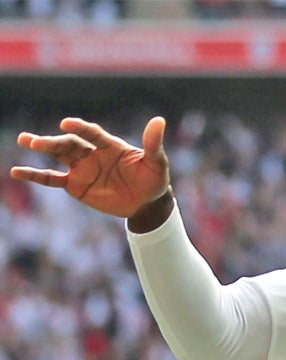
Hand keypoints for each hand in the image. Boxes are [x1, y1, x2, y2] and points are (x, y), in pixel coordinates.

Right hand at [10, 116, 169, 218]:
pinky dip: (35, 175)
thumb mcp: (156, 163)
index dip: (81, 128)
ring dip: (42, 147)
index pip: (92, 133)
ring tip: (25, 140)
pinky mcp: (75, 185)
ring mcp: (81, 168)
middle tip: (35, 140)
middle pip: (70, 144)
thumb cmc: (153, 180)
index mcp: (110, 145)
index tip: (67, 122)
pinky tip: (17, 171)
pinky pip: (52, 179)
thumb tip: (159, 120)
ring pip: (58, 156)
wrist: (147, 203)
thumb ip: (153, 143)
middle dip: (53, 141)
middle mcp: (92, 153)